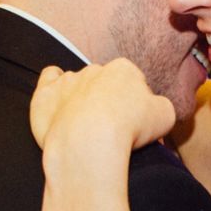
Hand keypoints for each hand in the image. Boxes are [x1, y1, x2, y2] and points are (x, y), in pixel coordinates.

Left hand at [30, 59, 175, 155]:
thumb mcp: (165, 116)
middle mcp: (95, 69)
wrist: (89, 141)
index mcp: (124, 70)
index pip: (133, 83)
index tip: (132, 125)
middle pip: (104, 84)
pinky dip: (53, 87)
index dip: (134, 105)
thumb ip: (161, 106)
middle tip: (110, 130)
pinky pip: (49, 78)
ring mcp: (68, 80)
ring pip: (77, 83)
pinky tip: (59, 103)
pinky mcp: (46, 93)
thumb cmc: (129, 128)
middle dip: (107, 102)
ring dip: (81, 98)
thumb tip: (154, 109)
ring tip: (85, 127)